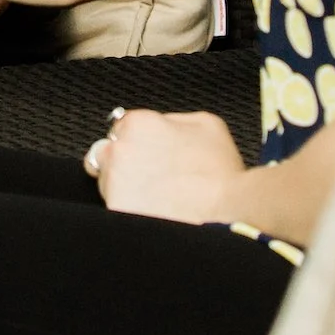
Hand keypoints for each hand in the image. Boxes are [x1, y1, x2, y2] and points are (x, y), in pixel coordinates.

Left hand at [86, 109, 245, 224]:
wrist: (228, 216)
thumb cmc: (222, 173)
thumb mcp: (207, 125)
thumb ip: (173, 119)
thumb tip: (161, 124)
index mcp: (138, 124)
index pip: (121, 128)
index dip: (137, 143)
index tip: (151, 156)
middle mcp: (119, 150)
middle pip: (105, 156)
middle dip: (123, 166)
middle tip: (152, 180)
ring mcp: (113, 184)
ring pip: (108, 186)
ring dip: (125, 191)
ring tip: (158, 201)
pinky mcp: (115, 213)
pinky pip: (116, 211)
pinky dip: (130, 213)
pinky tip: (155, 215)